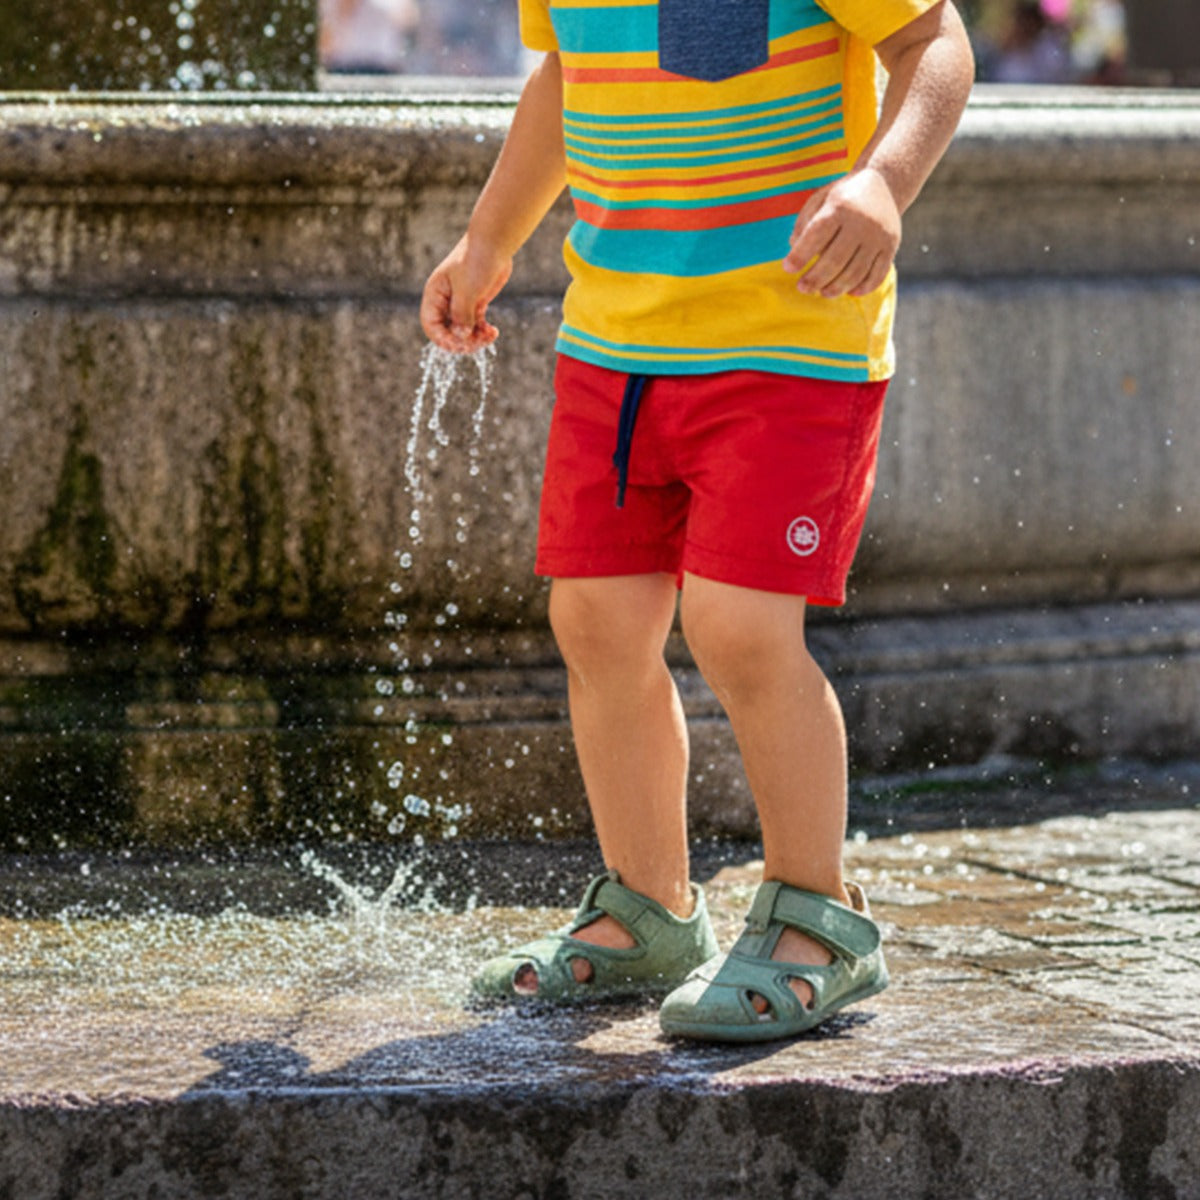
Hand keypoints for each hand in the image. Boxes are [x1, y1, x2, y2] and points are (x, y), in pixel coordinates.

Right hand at [420, 233, 513, 353]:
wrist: (495, 243)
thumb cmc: (476, 260)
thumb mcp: (467, 289)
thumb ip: (462, 314)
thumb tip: (460, 336)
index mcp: (435, 295)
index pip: (431, 325)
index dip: (443, 339)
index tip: (461, 345)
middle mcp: (445, 301)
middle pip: (447, 331)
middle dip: (462, 341)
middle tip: (479, 343)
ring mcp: (460, 303)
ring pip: (463, 331)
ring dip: (475, 338)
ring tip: (490, 335)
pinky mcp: (475, 304)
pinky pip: (475, 325)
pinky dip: (483, 331)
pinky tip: (493, 332)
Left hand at [782, 168, 900, 298]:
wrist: (882, 184)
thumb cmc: (841, 197)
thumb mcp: (819, 201)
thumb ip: (804, 224)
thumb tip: (793, 249)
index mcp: (840, 207)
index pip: (816, 235)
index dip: (800, 255)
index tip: (788, 268)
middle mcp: (861, 222)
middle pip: (835, 259)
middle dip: (815, 278)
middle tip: (802, 288)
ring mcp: (879, 235)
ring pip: (855, 272)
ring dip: (836, 288)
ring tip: (822, 292)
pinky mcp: (891, 246)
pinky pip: (877, 274)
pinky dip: (863, 288)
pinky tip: (849, 292)